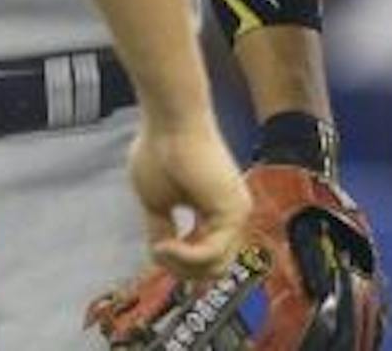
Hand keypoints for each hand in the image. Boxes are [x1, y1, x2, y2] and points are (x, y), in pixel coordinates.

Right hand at [125, 118, 250, 280]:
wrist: (169, 121)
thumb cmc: (159, 151)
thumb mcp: (157, 202)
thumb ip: (163, 230)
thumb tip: (161, 256)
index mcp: (216, 210)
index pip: (206, 257)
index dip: (179, 264)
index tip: (155, 249)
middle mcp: (232, 214)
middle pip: (213, 268)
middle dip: (181, 270)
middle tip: (157, 252)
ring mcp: (236, 213)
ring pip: (214, 266)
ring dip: (182, 266)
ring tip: (160, 247)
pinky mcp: (233, 211)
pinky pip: (212, 253)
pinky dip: (186, 257)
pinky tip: (166, 245)